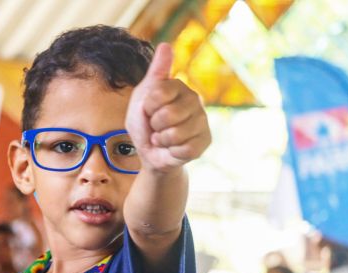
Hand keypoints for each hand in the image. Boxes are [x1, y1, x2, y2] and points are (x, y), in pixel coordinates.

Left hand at [125, 43, 210, 177]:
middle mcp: (194, 99)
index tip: (148, 109)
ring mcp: (202, 120)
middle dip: (154, 126)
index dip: (146, 107)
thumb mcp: (142, 97)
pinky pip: (184, 149)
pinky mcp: (206, 140)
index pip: (157, 94)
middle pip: (167, 115)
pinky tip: (173, 148)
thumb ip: (155, 73)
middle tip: (156, 126)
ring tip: (164, 137)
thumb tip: (166, 45)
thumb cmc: (145, 123)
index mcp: (177, 86)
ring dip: (162, 140)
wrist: (151, 152)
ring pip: (176, 133)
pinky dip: (172, 152)